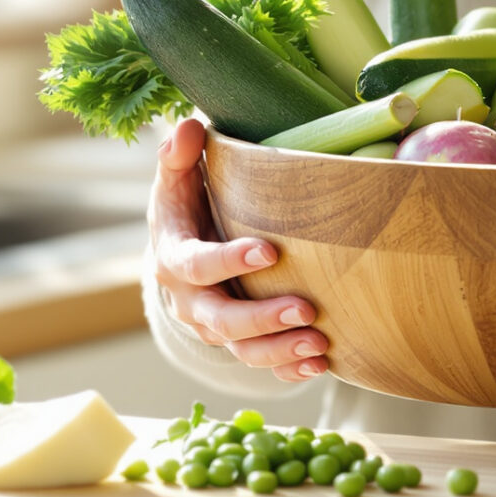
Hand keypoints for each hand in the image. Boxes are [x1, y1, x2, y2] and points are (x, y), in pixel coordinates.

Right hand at [148, 118, 327, 382]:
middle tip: (306, 309)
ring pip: (243, 350)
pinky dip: (289, 369)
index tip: (270, 251)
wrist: (178, 253)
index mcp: (174, 259)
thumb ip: (179, 155)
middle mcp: (191, 302)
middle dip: (263, 319)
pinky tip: (321, 364)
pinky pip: (261, 365)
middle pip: (222, 320)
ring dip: (281, 350)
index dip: (230, 261)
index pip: (198, 265)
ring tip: (320, 345)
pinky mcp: (238, 343)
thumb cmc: (185, 207)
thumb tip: (189, 127)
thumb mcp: (174, 179)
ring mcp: (215, 328)